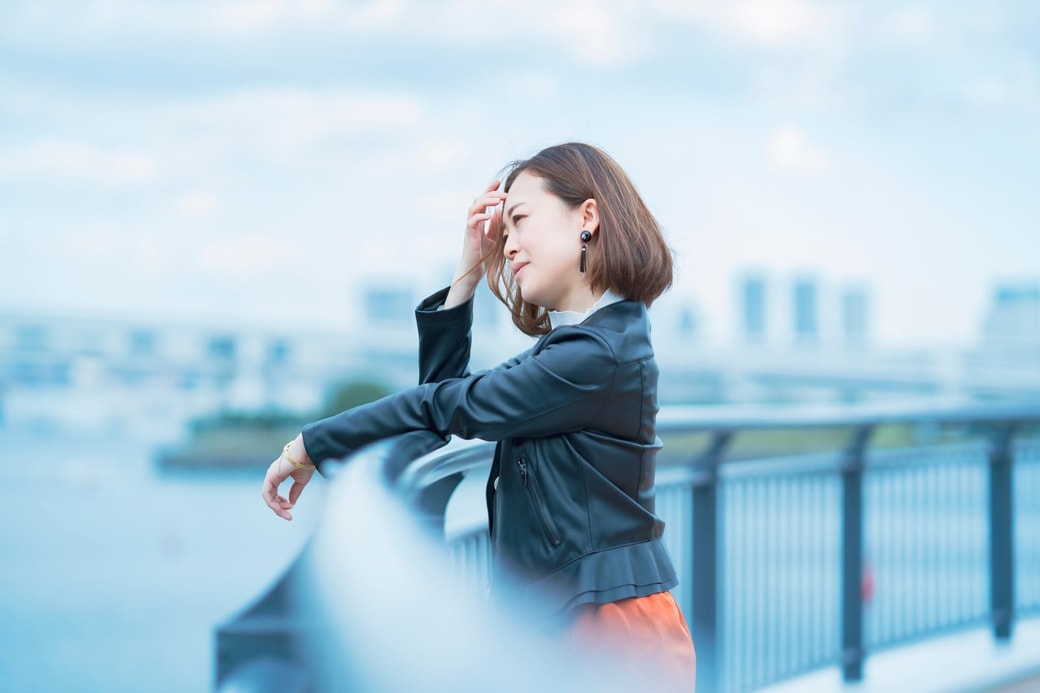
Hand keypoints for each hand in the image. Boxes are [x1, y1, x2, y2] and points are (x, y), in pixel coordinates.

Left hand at [261, 438, 315, 520]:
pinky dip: (272, 502)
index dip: (282, 502)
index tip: (292, 506)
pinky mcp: (270, 476)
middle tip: (288, 515)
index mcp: (278, 475)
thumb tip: (291, 502)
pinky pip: (267, 493)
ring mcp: (270, 475)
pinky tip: (280, 507)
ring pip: (268, 497)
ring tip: (286, 513)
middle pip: (270, 496)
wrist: (308, 451)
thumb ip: (295, 492)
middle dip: (279, 508)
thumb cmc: (306, 462)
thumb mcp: (301, 481)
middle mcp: (272, 476)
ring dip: (276, 507)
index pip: (275, 493)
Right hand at [445, 181, 505, 307]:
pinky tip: (489, 215)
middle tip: (503, 194)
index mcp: (479, 220)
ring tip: (497, 200)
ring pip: (473, 208)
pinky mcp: (469, 236)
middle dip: (490, 194)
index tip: (499, 182)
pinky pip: (471, 222)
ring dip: (485, 202)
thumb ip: (495, 224)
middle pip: (478, 200)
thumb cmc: (483, 255)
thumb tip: (501, 211)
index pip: (483, 200)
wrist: (474, 271)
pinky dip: (480, 217)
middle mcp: (473, 221)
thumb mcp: (493, 237)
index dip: (489, 190)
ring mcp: (470, 228)